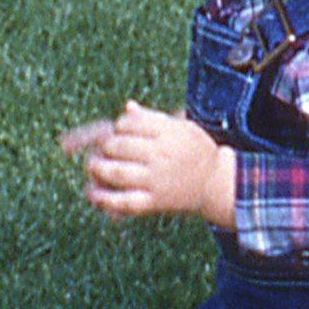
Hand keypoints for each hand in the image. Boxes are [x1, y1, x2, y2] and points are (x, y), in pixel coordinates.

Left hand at [70, 100, 231, 225]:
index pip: (128, 123)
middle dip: (105, 146)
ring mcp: (157, 179)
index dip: (118, 126)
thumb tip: (127, 107)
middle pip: (118, 146)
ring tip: (93, 167)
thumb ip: (152, 119)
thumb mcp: (181, 127)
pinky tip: (92, 194)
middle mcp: (161, 154)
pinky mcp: (156, 201)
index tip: (120, 131)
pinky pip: (125, 201)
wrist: (217, 183)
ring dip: (97, 168)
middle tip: (105, 150)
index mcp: (168, 132)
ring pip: (116, 172)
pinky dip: (105, 199)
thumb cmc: (195, 150)